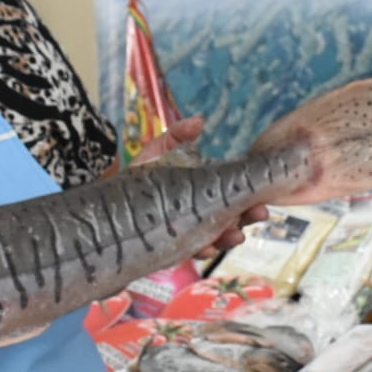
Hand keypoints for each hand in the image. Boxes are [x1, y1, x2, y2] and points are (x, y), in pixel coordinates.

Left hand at [132, 117, 267, 257]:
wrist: (109, 209)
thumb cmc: (137, 180)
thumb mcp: (157, 153)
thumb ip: (177, 137)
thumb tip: (200, 120)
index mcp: (203, 191)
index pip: (232, 193)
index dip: (249, 194)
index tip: (263, 193)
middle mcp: (200, 213)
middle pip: (233, 217)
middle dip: (248, 217)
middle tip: (260, 213)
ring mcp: (189, 232)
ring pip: (218, 237)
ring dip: (230, 238)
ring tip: (236, 235)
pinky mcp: (174, 247)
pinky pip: (193, 252)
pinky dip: (203, 251)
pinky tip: (207, 247)